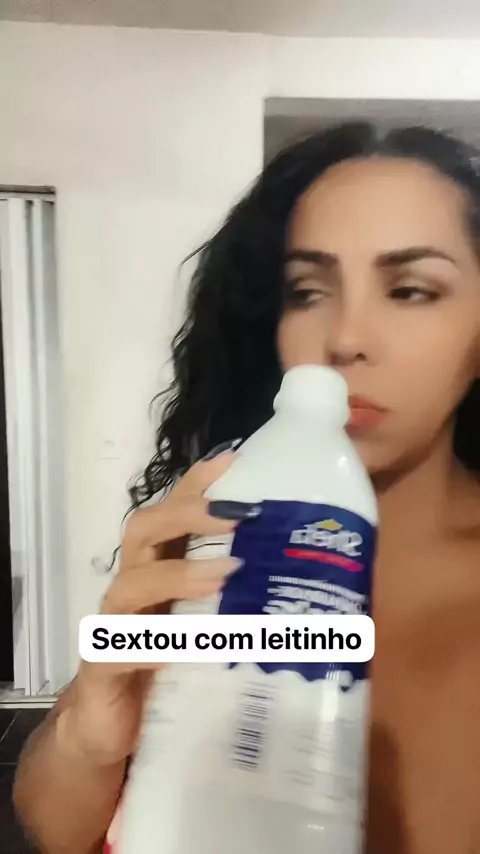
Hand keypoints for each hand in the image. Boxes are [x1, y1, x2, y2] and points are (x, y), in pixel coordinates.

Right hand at [60, 449, 255, 766]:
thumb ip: (243, 601)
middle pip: (144, 529)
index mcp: (160, 566)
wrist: (114, 726)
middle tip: (236, 515)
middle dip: (187, 514)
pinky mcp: (102, 664)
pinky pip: (121, 648)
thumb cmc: (171, 664)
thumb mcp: (212, 626)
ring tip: (225, 574)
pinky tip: (182, 648)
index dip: (197, 483)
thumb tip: (314, 580)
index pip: (174, 512)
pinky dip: (152, 644)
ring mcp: (115, 622)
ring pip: (132, 583)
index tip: (234, 459)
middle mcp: (134, 584)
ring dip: (179, 574)